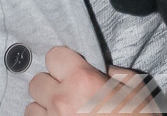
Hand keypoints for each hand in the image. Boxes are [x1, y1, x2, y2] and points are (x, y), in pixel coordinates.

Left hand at [26, 46, 161, 114]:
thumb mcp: (134, 88)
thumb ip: (113, 72)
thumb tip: (99, 69)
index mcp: (82, 79)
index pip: (53, 56)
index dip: (63, 61)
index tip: (70, 68)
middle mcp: (62, 100)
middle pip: (37, 82)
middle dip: (51, 85)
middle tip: (67, 92)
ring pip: (31, 107)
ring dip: (44, 108)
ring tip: (62, 113)